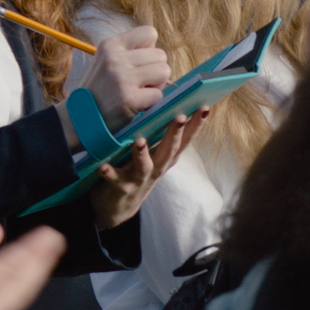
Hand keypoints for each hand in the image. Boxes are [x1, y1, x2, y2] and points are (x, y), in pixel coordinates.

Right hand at [57, 25, 169, 149]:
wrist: (79, 118)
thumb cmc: (100, 89)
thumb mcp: (106, 61)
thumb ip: (130, 52)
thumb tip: (158, 53)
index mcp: (110, 45)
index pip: (149, 32)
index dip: (150, 49)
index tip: (139, 63)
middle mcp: (115, 58)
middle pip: (161, 55)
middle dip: (155, 70)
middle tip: (139, 83)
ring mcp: (122, 77)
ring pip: (164, 72)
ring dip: (157, 85)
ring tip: (139, 92)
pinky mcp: (129, 98)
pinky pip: (159, 95)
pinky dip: (151, 102)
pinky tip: (136, 105)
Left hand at [86, 105, 209, 228]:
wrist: (118, 206)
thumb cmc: (136, 170)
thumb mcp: (153, 153)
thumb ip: (159, 135)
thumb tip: (167, 103)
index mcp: (166, 157)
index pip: (185, 139)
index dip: (197, 125)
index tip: (206, 107)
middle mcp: (157, 167)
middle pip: (169, 150)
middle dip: (175, 133)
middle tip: (180, 117)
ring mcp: (140, 178)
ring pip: (144, 165)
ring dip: (142, 154)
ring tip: (139, 141)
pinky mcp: (122, 187)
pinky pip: (115, 180)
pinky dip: (110, 173)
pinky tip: (103, 167)